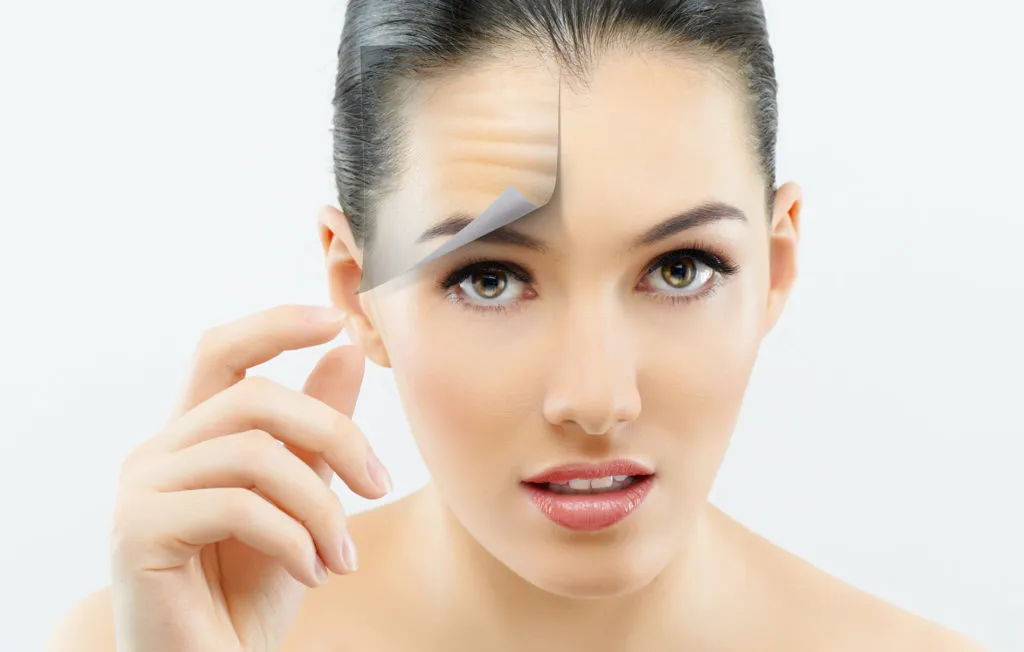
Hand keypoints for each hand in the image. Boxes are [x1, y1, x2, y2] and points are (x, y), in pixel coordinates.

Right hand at [108, 305, 390, 651]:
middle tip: (377, 486)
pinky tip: (313, 573)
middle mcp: (158, 452)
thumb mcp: (302, 499)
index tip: (337, 319)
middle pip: (254, 400)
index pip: (222, 351)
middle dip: (333, 435)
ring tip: (342, 557)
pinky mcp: (137, 532)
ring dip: (320, 507)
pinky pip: (237, 506)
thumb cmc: (254, 589)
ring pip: (253, 454)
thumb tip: (343, 350)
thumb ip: (316, 429)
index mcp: (193, 436)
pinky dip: (293, 538)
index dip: (275, 325)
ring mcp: (140, 490)